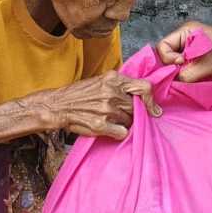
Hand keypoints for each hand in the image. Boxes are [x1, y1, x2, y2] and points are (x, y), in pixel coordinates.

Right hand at [34, 72, 157, 139]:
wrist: (58, 106)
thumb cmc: (79, 94)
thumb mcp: (100, 81)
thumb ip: (120, 85)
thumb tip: (142, 94)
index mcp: (113, 79)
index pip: (145, 87)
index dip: (151, 100)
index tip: (153, 109)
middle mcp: (112, 92)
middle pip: (137, 107)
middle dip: (132, 113)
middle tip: (121, 114)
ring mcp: (107, 109)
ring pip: (130, 121)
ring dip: (123, 122)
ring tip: (109, 119)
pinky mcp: (101, 125)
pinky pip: (122, 132)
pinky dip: (118, 133)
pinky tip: (108, 128)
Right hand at [155, 21, 211, 82]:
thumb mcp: (210, 63)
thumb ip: (189, 72)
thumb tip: (175, 81)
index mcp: (187, 31)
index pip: (163, 46)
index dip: (169, 58)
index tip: (181, 65)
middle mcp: (187, 40)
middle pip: (167, 56)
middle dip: (174, 67)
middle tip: (186, 74)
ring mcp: (192, 51)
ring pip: (176, 66)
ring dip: (182, 73)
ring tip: (194, 77)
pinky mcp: (197, 62)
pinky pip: (184, 71)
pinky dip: (188, 77)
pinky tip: (196, 80)